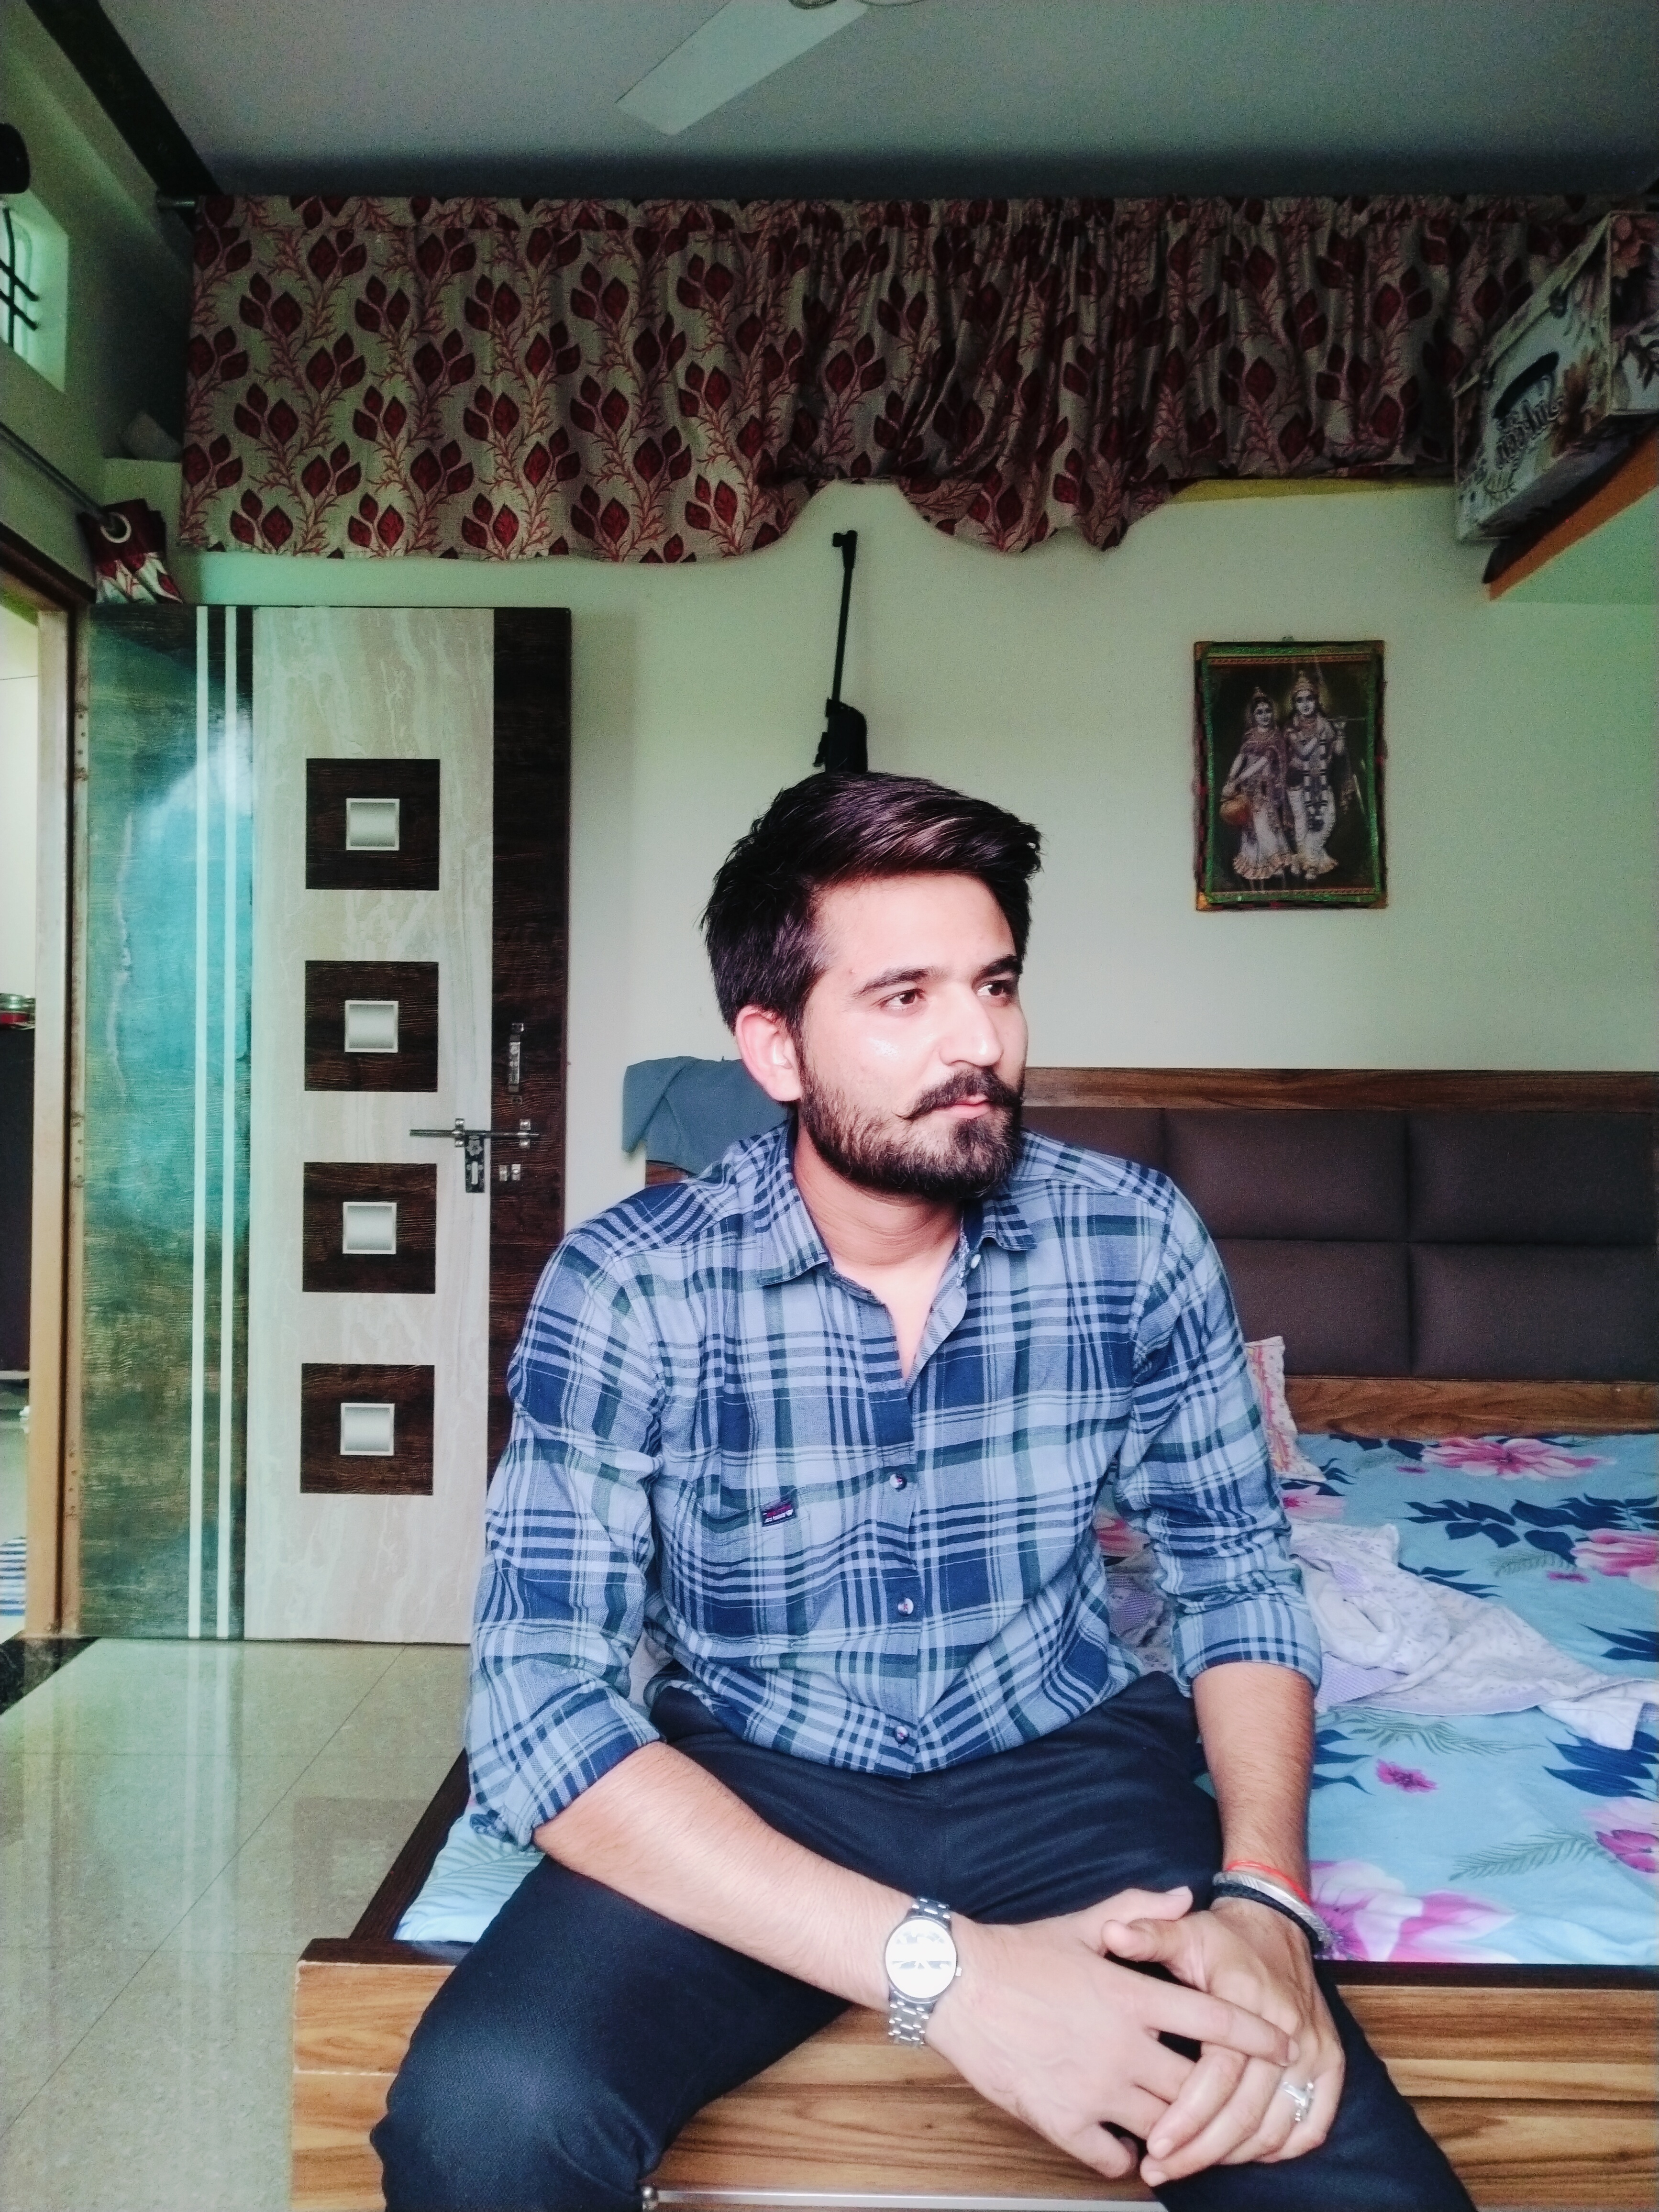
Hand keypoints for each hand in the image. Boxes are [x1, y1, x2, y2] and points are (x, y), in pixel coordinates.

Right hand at [925, 1888, 1295, 2181]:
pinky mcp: (1060, 2119)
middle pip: (1197, 2085)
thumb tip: (1184, 1895)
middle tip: (1225, 2095)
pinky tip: (1125, 2143)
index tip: (1283, 2045)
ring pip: (1163, 2126)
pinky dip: (1125, 2156)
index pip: (1213, 2018)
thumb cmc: (1018, 1952)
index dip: (1256, 2034)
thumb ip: (1139, 1911)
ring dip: (1176, 2128)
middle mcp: (1120, 2045)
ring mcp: (1091, 2088)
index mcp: (1129, 1995)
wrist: (955, 1983)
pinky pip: (1111, 2158)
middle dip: (1217, 2093)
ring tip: (1180, 2124)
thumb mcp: (1081, 1924)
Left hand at [1101, 1896, 1342, 2187]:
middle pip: (1245, 2111)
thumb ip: (1147, 1934)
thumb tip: (1112, 1934)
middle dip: (1200, 2149)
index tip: (1153, 2143)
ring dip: (1232, 2155)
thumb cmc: (1221, 1937)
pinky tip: (1240, 2153)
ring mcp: (1315, 2050)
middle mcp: (1288, 2029)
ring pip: (1275, 2127)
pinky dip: (1277, 2148)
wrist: (1276, 1925)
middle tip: (1160, 2169)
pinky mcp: (1331, 2064)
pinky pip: (1310, 2126)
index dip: (1186, 2114)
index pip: (1218, 2073)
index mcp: (1247, 1999)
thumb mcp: (1183, 1930)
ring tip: (1188, 2166)